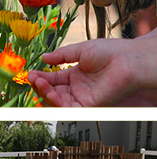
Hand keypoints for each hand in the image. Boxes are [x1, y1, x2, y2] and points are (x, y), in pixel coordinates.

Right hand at [27, 38, 150, 107]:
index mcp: (76, 75)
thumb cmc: (110, 52)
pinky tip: (48, 91)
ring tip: (37, 82)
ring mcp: (83, 97)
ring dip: (45, 93)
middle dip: (40, 86)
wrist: (127, 59)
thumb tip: (44, 58)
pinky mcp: (89, 105)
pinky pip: (68, 108)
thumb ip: (61, 56)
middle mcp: (78, 88)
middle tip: (32, 78)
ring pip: (58, 101)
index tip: (31, 73)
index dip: (41, 77)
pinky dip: (56, 101)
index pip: (53, 79)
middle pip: (53, 92)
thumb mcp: (79, 50)